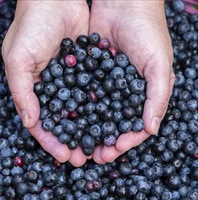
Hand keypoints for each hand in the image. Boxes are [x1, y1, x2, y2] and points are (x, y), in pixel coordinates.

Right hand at [2, 0, 89, 165]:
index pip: (43, 125)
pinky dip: (102, 109)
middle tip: (85, 158)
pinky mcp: (89, 73)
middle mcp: (54, 92)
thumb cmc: (30, 27)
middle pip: (65, 123)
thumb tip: (30, 122)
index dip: (52, 142)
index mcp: (35, 93)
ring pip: (82, 112)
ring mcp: (72, 83)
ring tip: (101, 146)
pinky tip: (111, 121)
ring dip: (90, 130)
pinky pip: (96, 94)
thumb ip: (21, 91)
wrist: (55, 0)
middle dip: (74, 142)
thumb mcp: (17, 58)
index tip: (64, 156)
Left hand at [89, 0, 174, 163]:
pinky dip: (76, 108)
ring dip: (88, 130)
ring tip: (78, 144)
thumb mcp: (159, 65)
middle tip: (93, 156)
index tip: (113, 151)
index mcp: (141, 95)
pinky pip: (82, 95)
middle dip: (103, 141)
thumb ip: (157, 97)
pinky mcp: (89, 75)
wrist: (124, 4)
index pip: (134, 126)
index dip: (125, 141)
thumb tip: (152, 129)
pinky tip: (68, 119)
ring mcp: (104, 85)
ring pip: (95, 113)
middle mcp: (122, 94)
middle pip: (112, 124)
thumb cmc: (148, 32)